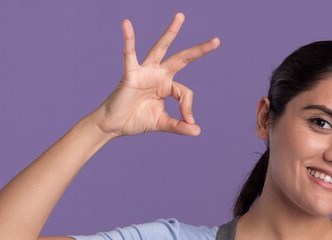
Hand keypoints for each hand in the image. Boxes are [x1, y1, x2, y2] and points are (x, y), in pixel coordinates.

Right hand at [93, 12, 219, 137]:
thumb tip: (198, 131)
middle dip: (198, 51)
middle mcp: (158, 74)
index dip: (188, 107)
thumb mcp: (162, 123)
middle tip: (217, 41)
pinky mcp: (130, 74)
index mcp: (166, 85)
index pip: (185, 92)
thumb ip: (179, 126)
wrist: (114, 125)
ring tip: (181, 17)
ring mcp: (145, 72)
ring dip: (171, 33)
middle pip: (182, 59)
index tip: (187, 121)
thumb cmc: (136, 120)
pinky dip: (128, 40)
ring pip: (160, 48)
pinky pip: (129, 54)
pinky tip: (127, 24)